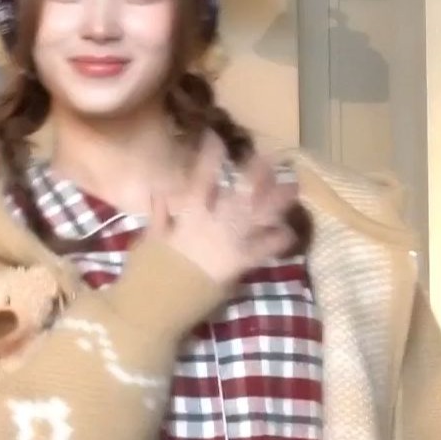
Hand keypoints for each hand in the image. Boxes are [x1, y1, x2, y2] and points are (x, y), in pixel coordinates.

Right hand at [148, 140, 297, 288]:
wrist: (158, 303)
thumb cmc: (147, 271)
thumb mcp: (149, 238)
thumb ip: (159, 214)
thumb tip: (160, 189)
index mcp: (190, 213)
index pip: (203, 175)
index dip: (212, 154)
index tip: (216, 136)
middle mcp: (216, 222)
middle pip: (242, 192)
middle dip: (258, 174)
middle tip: (271, 158)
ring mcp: (231, 242)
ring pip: (260, 216)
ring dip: (278, 202)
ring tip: (293, 190)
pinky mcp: (241, 263)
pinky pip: (265, 249)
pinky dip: (277, 240)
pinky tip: (287, 233)